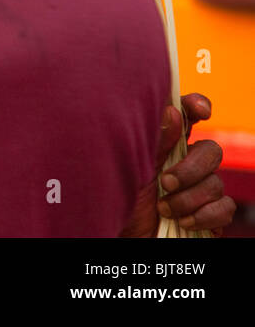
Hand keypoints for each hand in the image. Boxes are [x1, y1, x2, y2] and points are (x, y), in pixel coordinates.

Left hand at [121, 93, 235, 235]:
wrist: (121, 236)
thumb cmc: (116, 198)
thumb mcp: (129, 168)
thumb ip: (153, 142)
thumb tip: (172, 110)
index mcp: (163, 146)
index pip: (187, 116)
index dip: (198, 106)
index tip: (201, 110)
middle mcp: (184, 163)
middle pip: (211, 151)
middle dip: (191, 169)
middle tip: (166, 182)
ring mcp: (198, 188)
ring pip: (217, 183)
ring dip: (189, 199)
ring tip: (164, 209)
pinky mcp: (208, 214)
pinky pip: (226, 208)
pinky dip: (205, 216)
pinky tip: (183, 222)